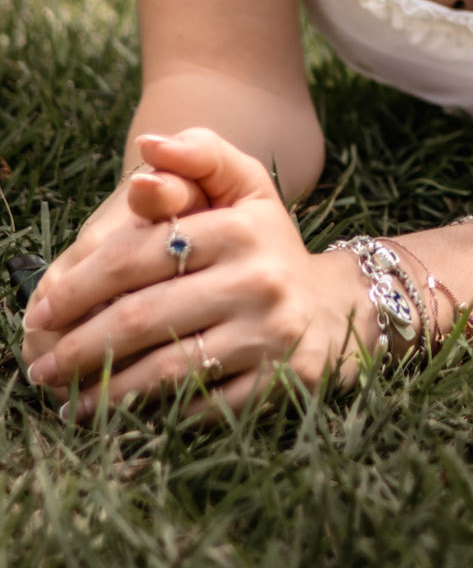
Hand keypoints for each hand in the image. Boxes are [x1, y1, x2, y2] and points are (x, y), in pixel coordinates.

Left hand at [23, 128, 375, 420]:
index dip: (79, 286)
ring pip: (167, 369)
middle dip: (79, 347)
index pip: (138, 255)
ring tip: (67, 402)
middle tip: (41, 368)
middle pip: (144, 317)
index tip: (40, 312)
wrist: (337, 310)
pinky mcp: (279, 384)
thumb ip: (200, 153)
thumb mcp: (245, 188)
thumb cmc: (268, 247)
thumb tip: (147, 147)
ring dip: (106, 392)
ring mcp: (270, 334)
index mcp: (241, 227)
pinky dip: (155, 416)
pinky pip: (200, 407)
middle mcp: (258, 278)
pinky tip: (122, 420)